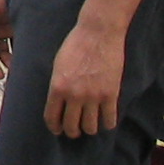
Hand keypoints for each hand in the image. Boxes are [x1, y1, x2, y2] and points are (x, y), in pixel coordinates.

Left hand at [45, 18, 123, 136]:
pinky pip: (109, 120)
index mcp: (57, 87)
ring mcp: (94, 96)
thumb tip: (59, 104)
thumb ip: (58, 86)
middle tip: (75, 129)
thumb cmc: (76, 44)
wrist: (98, 33)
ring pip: (91, 128)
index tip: (58, 129)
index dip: (55, 127)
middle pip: (72, 127)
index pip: (52, 118)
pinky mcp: (111, 94)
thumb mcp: (58, 65)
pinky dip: (107, 123)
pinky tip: (105, 119)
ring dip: (89, 128)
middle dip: (72, 131)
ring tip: (90, 123)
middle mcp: (74, 95)